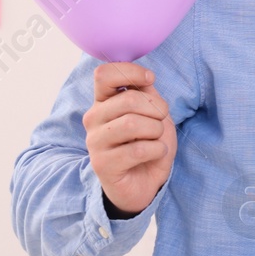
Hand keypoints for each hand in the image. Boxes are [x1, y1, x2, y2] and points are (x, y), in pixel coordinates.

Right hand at [83, 62, 175, 215]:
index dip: (131, 72)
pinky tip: (155, 154)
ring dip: (155, 131)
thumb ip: (148, 93)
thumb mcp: (154, 114)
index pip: (104, 74)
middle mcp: (93, 118)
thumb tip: (146, 77)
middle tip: (161, 121)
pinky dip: (156, 150)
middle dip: (156, 109)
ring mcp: (95, 141)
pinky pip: (138, 150)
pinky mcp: (102, 164)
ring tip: (156, 139)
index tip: (150, 79)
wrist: (144, 183)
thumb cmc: (148, 144)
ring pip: (132, 124)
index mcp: (103, 101)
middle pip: (128, 99)